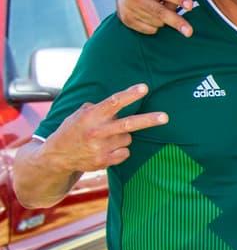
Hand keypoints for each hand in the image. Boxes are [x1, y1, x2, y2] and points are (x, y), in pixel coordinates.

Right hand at [42, 84, 168, 172]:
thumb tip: (120, 102)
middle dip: (148, 120)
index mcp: (91, 116)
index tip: (144, 88)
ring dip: (122, 137)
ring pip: (128, 138)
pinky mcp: (104, 161)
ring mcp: (101, 148)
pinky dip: (120, 150)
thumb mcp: (79, 114)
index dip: (130, 95)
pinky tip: (106, 149)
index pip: (114, 102)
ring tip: (105, 138)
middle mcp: (97, 131)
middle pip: (128, 124)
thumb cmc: (73, 130)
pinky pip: (125, 152)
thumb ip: (98, 108)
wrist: (57, 156)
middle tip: (165, 117)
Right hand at [117, 0, 194, 36]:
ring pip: (158, 22)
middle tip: (189, 32)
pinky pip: (150, 30)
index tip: (190, 6)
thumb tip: (175, 12)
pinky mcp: (126, 19)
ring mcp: (129, 8)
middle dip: (176, 22)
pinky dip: (155, 25)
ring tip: (157, 6)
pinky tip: (150, 14)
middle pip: (160, 12)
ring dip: (164, 19)